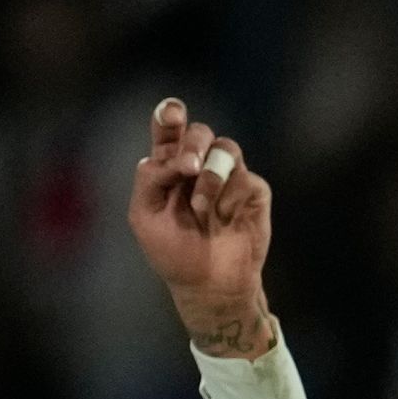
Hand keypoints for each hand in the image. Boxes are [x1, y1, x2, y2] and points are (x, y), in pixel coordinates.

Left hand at [129, 97, 277, 357]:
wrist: (208, 284)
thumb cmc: (172, 252)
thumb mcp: (144, 214)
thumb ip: (151, 178)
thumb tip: (179, 160)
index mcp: (168, 165)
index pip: (169, 129)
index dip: (170, 115)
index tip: (172, 114)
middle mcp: (199, 165)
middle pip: (199, 131)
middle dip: (193, 143)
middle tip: (188, 168)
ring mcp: (228, 178)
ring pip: (226, 148)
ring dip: (212, 175)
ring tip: (202, 207)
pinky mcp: (253, 194)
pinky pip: (247, 179)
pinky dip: (231, 199)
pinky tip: (223, 220)